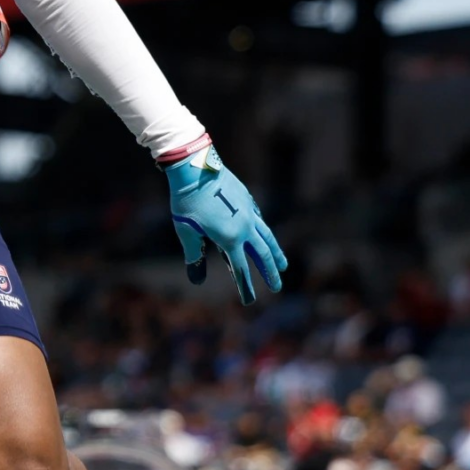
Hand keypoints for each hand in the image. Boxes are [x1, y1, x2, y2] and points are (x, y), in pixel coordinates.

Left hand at [164, 144, 286, 303]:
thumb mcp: (186, 231)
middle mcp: (245, 227)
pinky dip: (264, 231)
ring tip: (283, 265)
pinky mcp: (248, 199)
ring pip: (267, 236)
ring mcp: (249, 211)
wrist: (195, 168)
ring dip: (276, 252)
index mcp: (229, 238)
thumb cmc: (187, 201)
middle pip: (262, 254)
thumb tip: (196, 280)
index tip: (249, 302)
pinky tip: (265, 236)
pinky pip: (259, 220)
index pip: (241, 269)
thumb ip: (194, 256)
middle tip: (277, 287)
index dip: (245, 287)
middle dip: (269, 273)